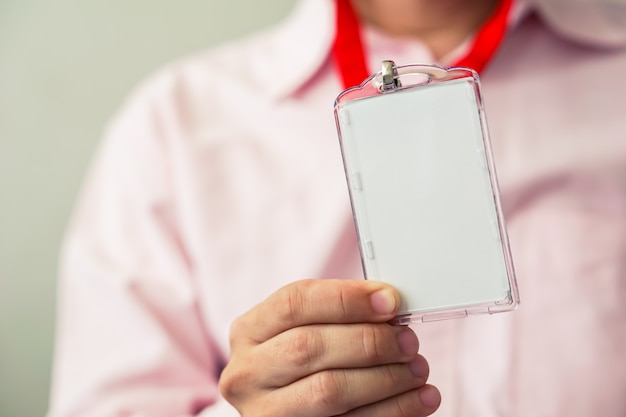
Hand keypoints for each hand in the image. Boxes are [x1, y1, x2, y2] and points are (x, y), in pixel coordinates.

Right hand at [219, 279, 440, 416]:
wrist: (287, 409)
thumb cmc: (299, 361)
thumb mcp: (303, 329)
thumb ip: (335, 314)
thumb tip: (387, 303)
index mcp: (250, 331)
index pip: (294, 302)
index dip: (346, 299)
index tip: (390, 300)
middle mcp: (248, 372)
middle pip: (310, 347)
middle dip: (369, 341)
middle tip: (407, 340)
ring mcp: (265, 412)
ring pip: (328, 390)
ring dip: (386, 378)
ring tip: (417, 369)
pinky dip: (393, 411)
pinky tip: (418, 400)